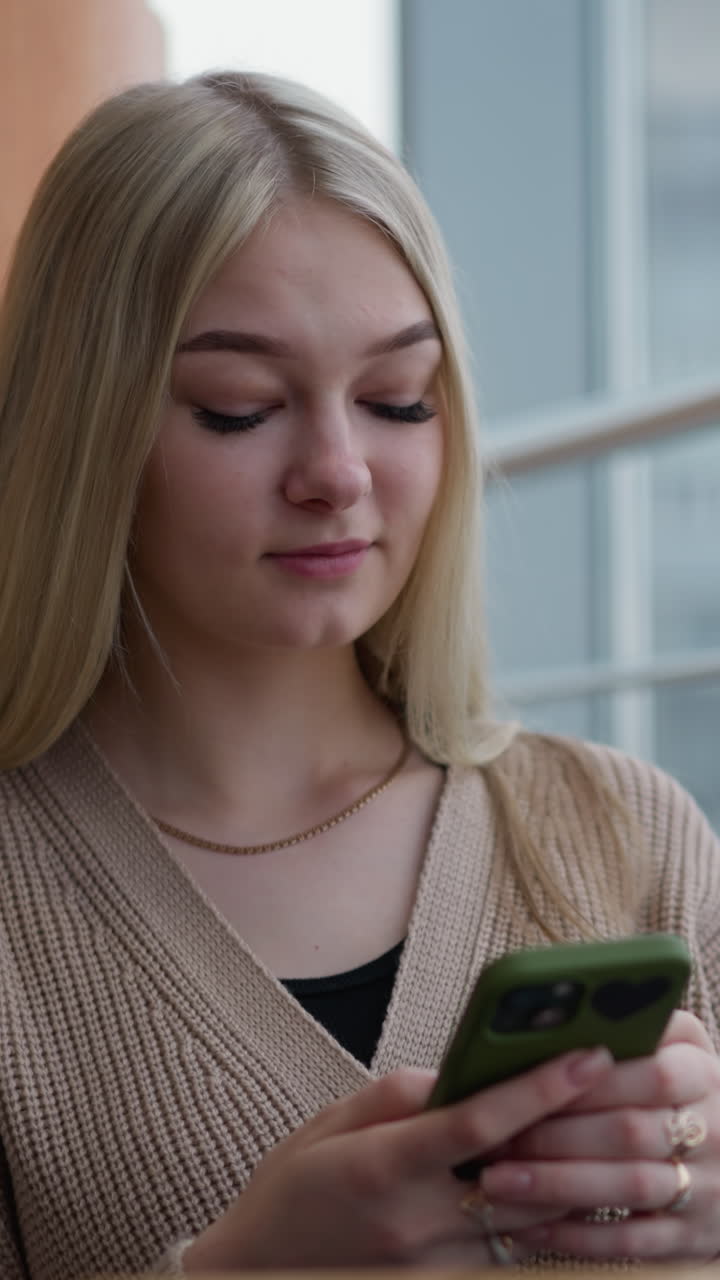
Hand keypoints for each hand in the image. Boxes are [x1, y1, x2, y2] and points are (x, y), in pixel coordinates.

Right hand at [182, 1046, 612, 1270]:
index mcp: (381, 1168)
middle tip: (614, 1084)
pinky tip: (553, 1178)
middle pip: (521, 1176)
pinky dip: (538, 1214)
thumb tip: (465, 1076)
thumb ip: (404, 1093)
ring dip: (566, 1172)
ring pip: (528, 1220)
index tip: (586, 1053)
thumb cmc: (292, 1187)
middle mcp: (415, 1224)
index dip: (538, 1088)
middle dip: (573, 1129)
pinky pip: (511, 1251)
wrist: (259, 1272)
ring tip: (595, 1124)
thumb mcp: (333, 1121)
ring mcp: (434, 1267)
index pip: (476, 1125)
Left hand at [480, 1012, 719, 1260]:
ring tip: (496, 1180)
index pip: (653, 1071)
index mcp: (703, 1070)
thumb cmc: (674, 1091)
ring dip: (557, 1184)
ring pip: (628, 1185)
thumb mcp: (672, 1048)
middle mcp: (714, 1129)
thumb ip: (630, 1026)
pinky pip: (632, 1242)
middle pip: (630, 1130)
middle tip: (496, 1135)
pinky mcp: (692, 1237)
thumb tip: (559, 1012)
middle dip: (557, 1133)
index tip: (533, 1081)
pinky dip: (577, 1235)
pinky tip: (529, 1226)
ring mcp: (707, 1187)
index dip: (591, 1079)